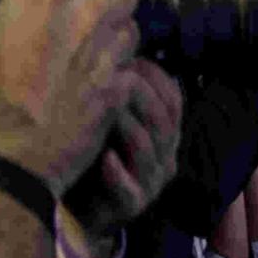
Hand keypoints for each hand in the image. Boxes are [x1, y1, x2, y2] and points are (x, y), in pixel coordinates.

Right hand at [0, 0, 140, 196]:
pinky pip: (134, 61)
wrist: (13, 152)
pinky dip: (118, 69)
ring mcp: (112, 46)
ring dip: (114, 36)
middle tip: (80, 20)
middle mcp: (88, 10)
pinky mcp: (128, 78)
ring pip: (132, 23)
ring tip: (80, 57)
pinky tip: (90, 83)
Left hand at [59, 58, 182, 247]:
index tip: (128, 58)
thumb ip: (118, 94)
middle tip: (114, 76)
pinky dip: (117, 172)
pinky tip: (103, 157)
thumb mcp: (110, 124)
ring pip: (148, 150)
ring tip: (107, 110)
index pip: (173, 98)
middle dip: (140, 94)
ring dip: (127, 127)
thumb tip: (115, 44)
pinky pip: (129, 189)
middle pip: (163, 120)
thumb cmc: (95, 159)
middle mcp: (164, 156)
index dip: (154, 76)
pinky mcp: (132, 207)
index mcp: (165, 134)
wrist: (84, 213)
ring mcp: (151, 183)